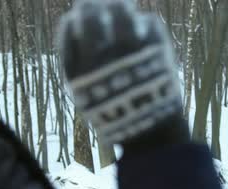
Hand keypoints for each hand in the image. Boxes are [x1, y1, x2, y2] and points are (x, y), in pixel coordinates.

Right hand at [58, 0, 182, 144]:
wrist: (152, 136)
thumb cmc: (115, 112)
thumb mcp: (85, 93)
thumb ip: (76, 61)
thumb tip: (72, 20)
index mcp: (81, 72)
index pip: (70, 29)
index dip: (75, 20)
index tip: (79, 16)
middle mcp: (103, 59)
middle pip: (92, 16)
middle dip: (91, 5)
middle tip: (94, 3)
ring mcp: (131, 53)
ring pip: (122, 12)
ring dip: (118, 6)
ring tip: (119, 7)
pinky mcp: (157, 51)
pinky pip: (149, 23)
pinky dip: (146, 23)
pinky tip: (143, 28)